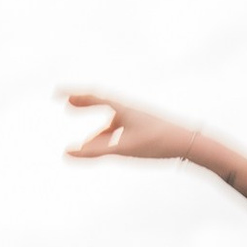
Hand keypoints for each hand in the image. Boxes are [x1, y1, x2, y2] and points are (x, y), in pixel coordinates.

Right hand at [62, 89, 198, 163]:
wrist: (189, 144)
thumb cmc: (157, 142)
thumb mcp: (122, 148)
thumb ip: (94, 152)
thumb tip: (67, 154)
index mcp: (123, 108)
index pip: (93, 95)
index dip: (74, 94)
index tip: (57, 93)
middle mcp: (129, 110)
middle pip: (102, 104)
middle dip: (84, 105)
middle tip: (68, 105)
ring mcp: (138, 120)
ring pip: (112, 123)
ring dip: (96, 133)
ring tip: (83, 146)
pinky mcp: (146, 131)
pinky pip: (121, 132)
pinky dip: (109, 139)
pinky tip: (107, 152)